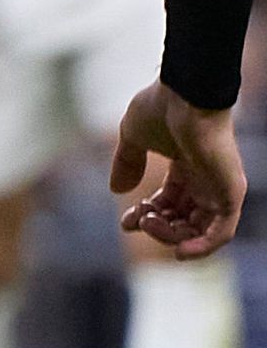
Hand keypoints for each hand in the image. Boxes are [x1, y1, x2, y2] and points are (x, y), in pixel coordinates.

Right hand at [112, 84, 246, 258]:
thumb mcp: (133, 137)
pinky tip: (180, 251)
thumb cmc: (160, 108)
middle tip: (138, 222)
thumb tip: (117, 190)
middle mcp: (206, 180)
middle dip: (157, 228)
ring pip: (199, 231)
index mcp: (186, 167)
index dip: (146, 216)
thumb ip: (127, 163)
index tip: (125, 220)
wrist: (185, 95)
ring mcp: (220, 188)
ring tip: (149, 224)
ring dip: (171, 236)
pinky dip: (203, 247)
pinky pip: (221, 233)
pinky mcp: (230, 194)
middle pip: (183, 221)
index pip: (169, 204)